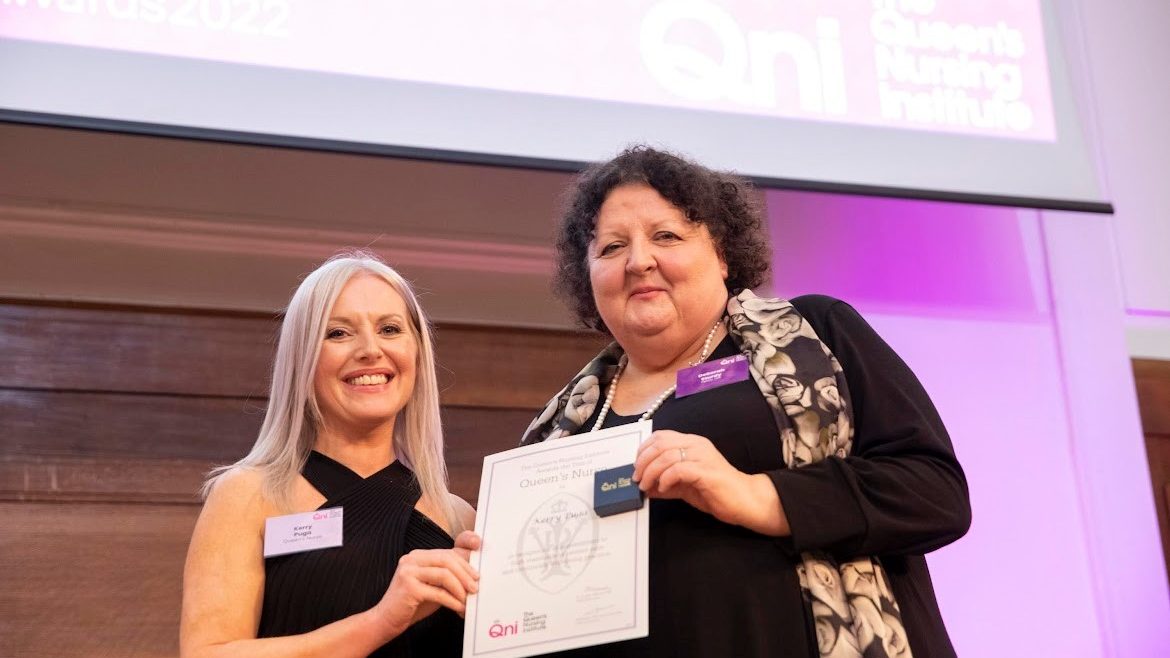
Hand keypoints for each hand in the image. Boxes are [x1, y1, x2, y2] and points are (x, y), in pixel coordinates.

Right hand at [371, 532, 480, 637]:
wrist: (387, 620)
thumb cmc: (413, 604)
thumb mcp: (433, 586)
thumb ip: (448, 577)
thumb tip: (474, 576)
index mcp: (419, 556)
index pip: (448, 553)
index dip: (465, 560)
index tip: (478, 572)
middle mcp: (412, 559)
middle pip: (448, 560)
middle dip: (466, 574)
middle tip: (476, 588)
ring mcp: (408, 571)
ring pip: (445, 574)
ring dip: (460, 588)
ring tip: (468, 599)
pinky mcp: (409, 587)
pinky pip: (438, 592)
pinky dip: (452, 600)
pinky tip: (459, 608)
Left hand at [633, 430, 786, 535]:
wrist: (745, 501)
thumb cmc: (716, 491)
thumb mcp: (684, 486)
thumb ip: (665, 483)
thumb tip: (645, 487)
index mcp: (692, 443)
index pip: (661, 436)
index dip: (644, 449)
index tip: (636, 466)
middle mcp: (697, 445)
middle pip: (660, 444)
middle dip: (643, 462)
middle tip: (637, 478)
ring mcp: (703, 456)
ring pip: (666, 455)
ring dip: (651, 472)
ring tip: (647, 486)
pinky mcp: (706, 471)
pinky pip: (679, 469)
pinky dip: (666, 478)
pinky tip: (664, 488)